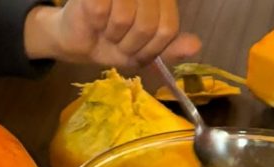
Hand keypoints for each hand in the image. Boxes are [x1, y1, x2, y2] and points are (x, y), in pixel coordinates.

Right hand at [25, 0, 200, 66]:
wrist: (78, 40)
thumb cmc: (112, 42)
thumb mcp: (143, 52)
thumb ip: (170, 49)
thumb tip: (195, 47)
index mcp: (162, 1)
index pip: (167, 29)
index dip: (151, 50)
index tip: (138, 53)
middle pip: (147, 25)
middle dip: (130, 46)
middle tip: (119, 42)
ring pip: (124, 19)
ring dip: (112, 36)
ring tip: (107, 32)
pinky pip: (102, 14)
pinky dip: (96, 26)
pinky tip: (94, 22)